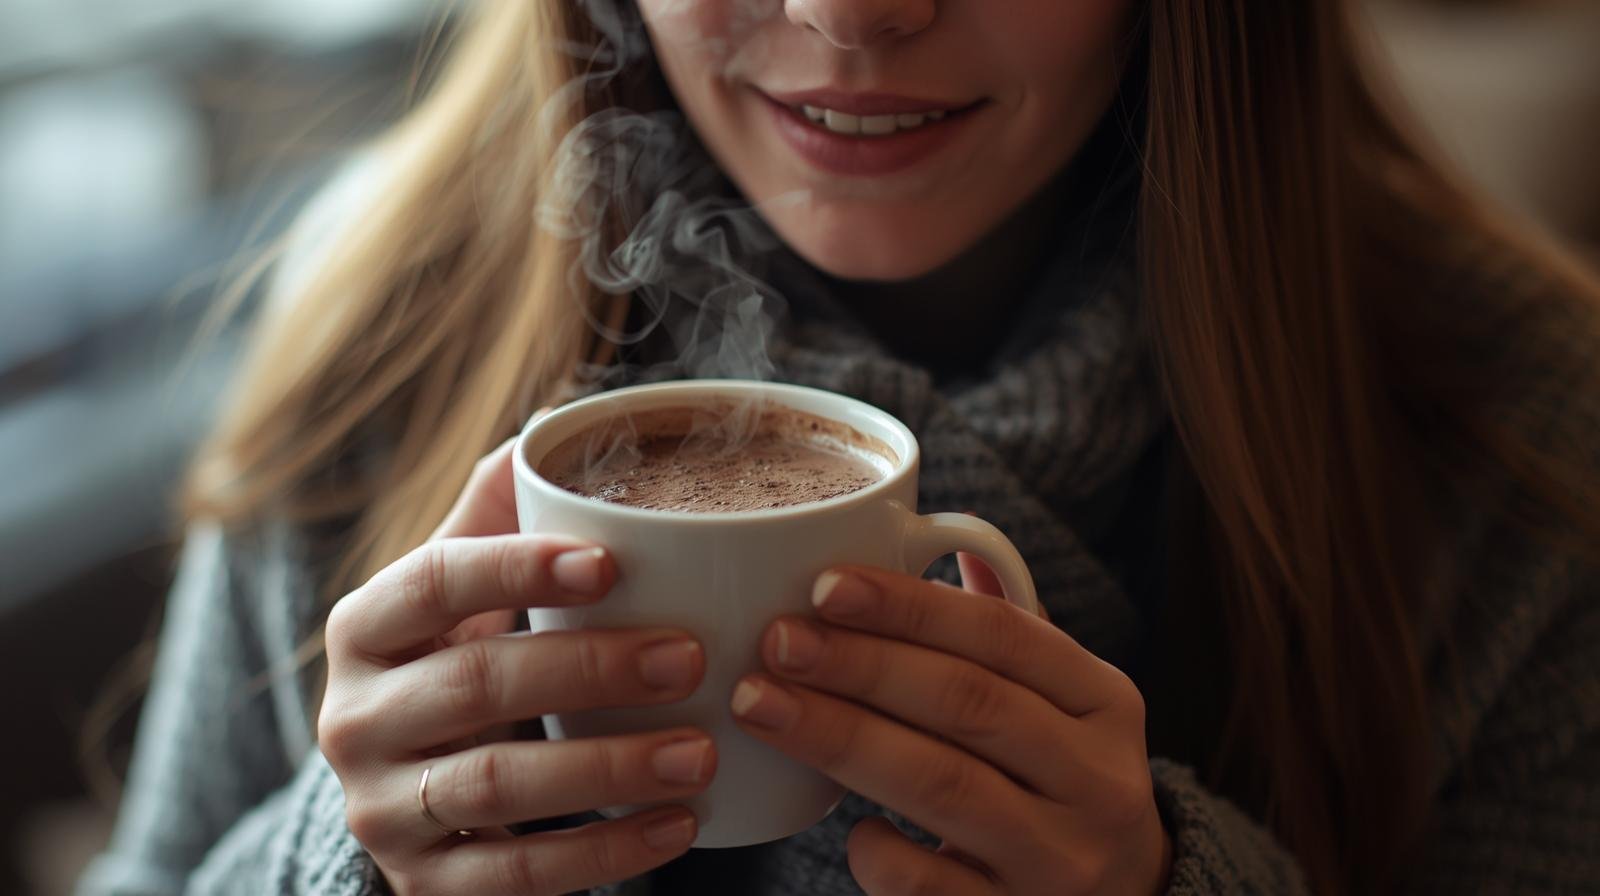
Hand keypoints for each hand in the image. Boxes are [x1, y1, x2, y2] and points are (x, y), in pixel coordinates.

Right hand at [319, 435, 716, 894]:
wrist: (408, 788)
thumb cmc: (458, 658)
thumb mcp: (461, 589)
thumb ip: (498, 511)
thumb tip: (558, 423)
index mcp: (367, 626)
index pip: (434, 580)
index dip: (518, 567)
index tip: (612, 562)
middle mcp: (354, 717)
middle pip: (474, 684)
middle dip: (591, 669)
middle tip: (692, 656)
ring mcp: (382, 808)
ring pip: (496, 786)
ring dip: (608, 768)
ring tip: (701, 752)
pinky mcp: (423, 883)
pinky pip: (514, 878)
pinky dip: (604, 856)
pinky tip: (680, 826)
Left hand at [728, 560, 1171, 895]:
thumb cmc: (1062, 777)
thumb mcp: (1065, 701)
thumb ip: (1004, 628)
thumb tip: (934, 533)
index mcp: (1104, 702)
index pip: (1002, 635)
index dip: (910, 607)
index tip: (824, 584)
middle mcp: (1096, 778)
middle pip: (968, 703)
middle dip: (861, 666)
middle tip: (776, 640)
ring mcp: (1060, 857)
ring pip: (944, 785)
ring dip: (842, 738)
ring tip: (762, 704)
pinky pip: (932, 886)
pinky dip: (878, 851)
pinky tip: (840, 821)